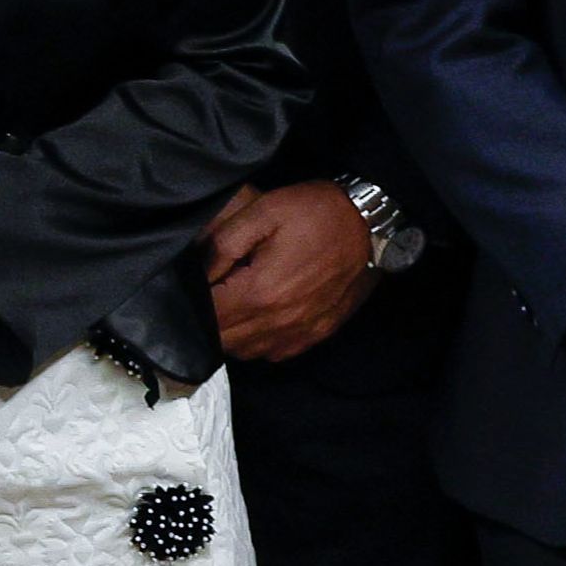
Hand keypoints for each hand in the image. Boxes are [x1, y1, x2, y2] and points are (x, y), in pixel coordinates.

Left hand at [207, 182, 379, 363]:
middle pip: (223, 340)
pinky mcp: (315, 335)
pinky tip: (261, 315)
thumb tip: (199, 273)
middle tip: (215, 291)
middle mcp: (278, 322)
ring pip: (245, 352)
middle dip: (210, 319)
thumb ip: (223, 243)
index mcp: (260, 292)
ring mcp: (298, 332)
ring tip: (234, 302)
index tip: (197, 283)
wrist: (370, 224)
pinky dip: (258, 341)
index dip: (195, 301)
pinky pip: (273, 353)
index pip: (208, 316)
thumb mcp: (263, 211)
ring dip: (232, 333)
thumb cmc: (316, 214)